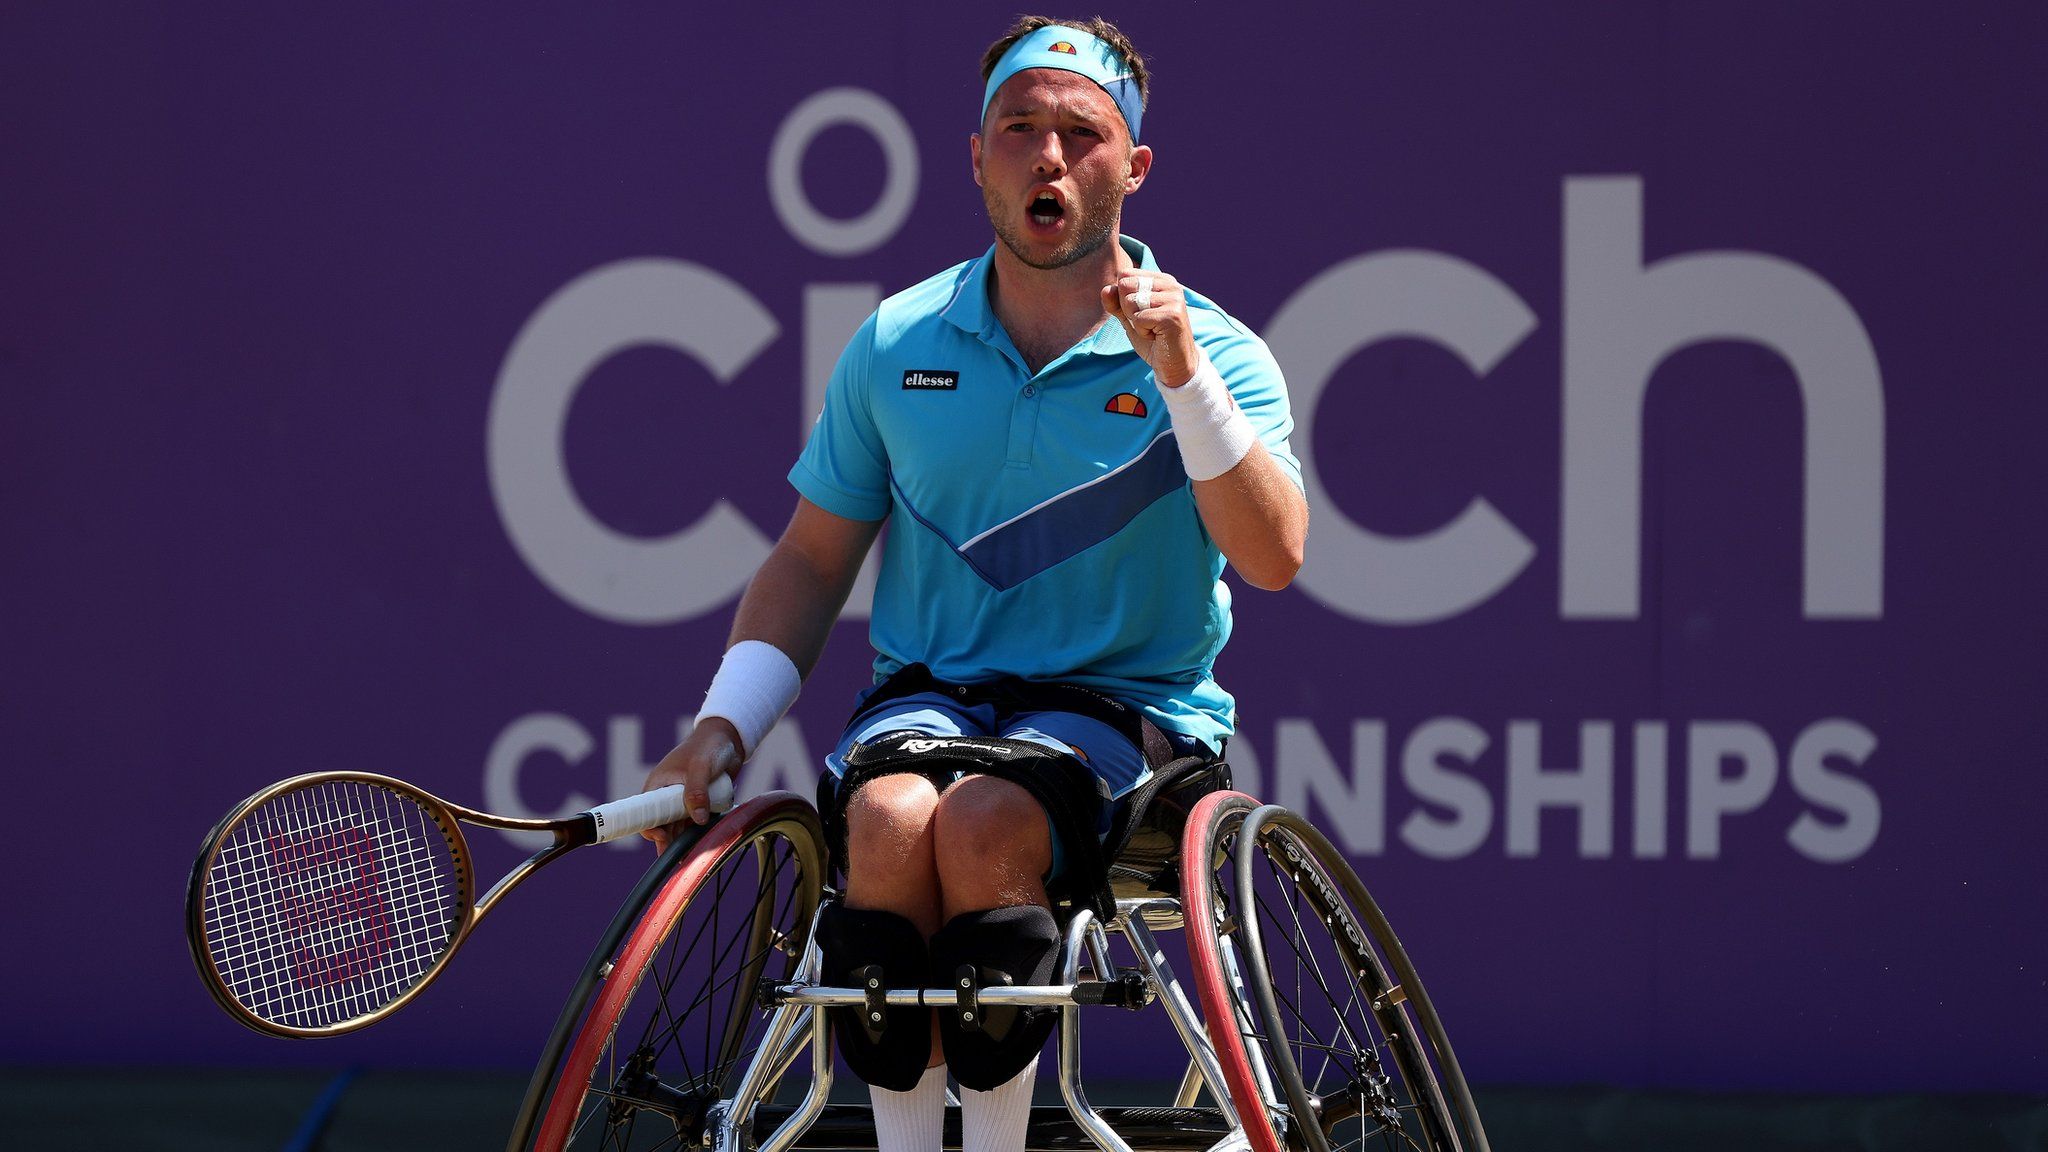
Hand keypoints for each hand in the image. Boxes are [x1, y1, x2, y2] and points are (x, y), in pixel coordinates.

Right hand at [640, 717, 744, 850]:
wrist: (729, 739)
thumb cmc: (709, 746)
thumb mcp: (701, 766)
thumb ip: (697, 791)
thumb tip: (697, 819)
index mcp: (658, 784)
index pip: (645, 812)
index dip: (650, 828)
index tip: (663, 838)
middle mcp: (667, 794)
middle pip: (662, 824)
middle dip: (668, 841)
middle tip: (677, 859)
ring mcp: (683, 800)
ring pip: (678, 827)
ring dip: (682, 840)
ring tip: (689, 858)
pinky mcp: (699, 804)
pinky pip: (694, 823)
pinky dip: (696, 833)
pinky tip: (701, 846)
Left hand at [1101, 266, 1199, 387]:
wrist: (1174, 365)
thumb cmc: (1153, 340)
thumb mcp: (1130, 319)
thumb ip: (1116, 303)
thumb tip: (1106, 289)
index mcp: (1162, 280)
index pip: (1125, 275)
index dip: (1123, 298)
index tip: (1141, 313)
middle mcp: (1170, 285)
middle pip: (1126, 285)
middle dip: (1128, 309)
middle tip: (1147, 323)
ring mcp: (1173, 299)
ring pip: (1131, 302)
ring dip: (1136, 322)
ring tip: (1153, 330)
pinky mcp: (1172, 315)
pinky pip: (1139, 318)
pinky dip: (1142, 332)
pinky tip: (1157, 336)